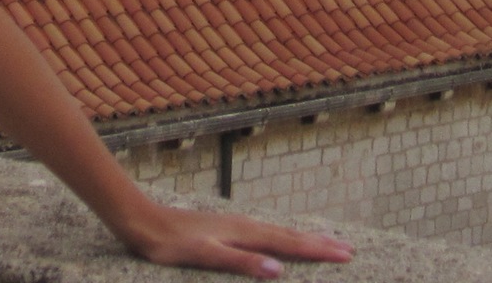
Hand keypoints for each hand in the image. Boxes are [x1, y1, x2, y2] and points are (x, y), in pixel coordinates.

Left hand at [113, 196, 354, 276]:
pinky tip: (279, 241)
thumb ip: (241, 263)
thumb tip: (278, 270)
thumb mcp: (205, 256)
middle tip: (348, 248)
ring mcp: (235, 225)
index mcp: (245, 232)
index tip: (346, 253)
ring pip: (279, 232)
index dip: (318, 249)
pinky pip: (265, 234)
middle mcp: (245, 225)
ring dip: (305, 238)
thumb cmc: (171, 244)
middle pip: (290, 235)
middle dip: (320, 243)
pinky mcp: (225, 229)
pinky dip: (283, 238)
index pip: (290, 243)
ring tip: (325, 240)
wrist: (143, 222)